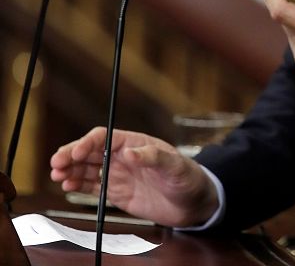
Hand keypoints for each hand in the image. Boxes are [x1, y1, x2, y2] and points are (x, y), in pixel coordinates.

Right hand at [49, 126, 218, 227]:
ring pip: (87, 169)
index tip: (75, 153)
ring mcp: (118, 174)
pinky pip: (93, 187)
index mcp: (133, 143)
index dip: (86, 143)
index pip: (103, 137)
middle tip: (56, 164)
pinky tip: (67, 186)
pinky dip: (78, 185)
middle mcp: (122, 156)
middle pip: (90, 152)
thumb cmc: (187, 176)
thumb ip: (153, 157)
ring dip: (71, 171)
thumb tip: (130, 151)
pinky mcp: (117, 193)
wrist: (194, 202)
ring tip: (57, 176)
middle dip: (71, 156)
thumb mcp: (174, 165)